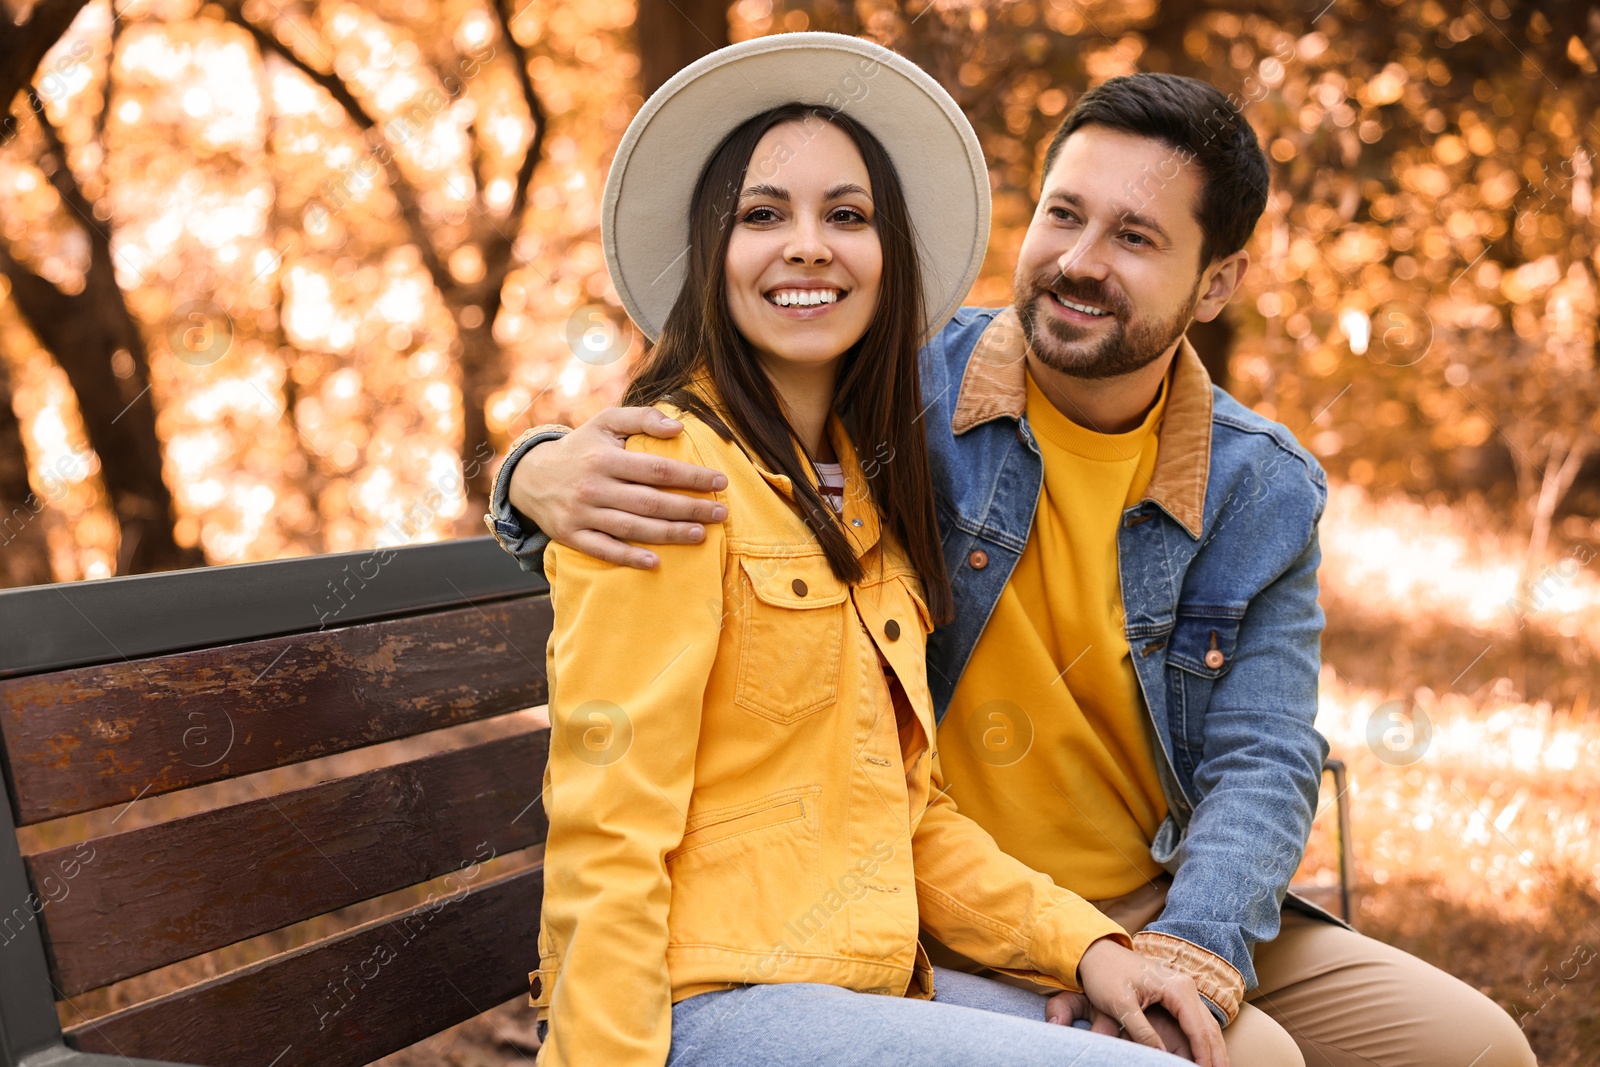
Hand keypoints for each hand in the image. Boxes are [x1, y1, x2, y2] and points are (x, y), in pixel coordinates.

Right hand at [507, 406, 727, 568]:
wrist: (530, 476)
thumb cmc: (582, 447)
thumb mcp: (606, 422)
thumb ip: (642, 418)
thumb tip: (679, 427)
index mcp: (605, 458)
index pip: (656, 469)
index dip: (690, 477)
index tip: (719, 481)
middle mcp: (593, 486)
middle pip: (650, 502)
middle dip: (689, 508)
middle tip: (720, 513)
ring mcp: (582, 514)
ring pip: (632, 528)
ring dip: (668, 534)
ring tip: (700, 535)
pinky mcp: (572, 536)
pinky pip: (603, 550)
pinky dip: (629, 557)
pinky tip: (655, 562)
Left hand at [1073, 937, 1227, 1066]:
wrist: (1097, 952)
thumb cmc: (1105, 975)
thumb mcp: (1120, 1005)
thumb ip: (1141, 1031)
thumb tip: (1162, 1055)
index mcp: (1175, 987)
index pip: (1197, 1029)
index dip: (1203, 1054)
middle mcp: (1185, 985)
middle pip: (1209, 1027)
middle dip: (1216, 1055)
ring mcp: (1183, 988)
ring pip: (1207, 1024)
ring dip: (1214, 1049)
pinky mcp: (1176, 993)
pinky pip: (1196, 1019)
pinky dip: (1204, 1038)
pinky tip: (1206, 1054)